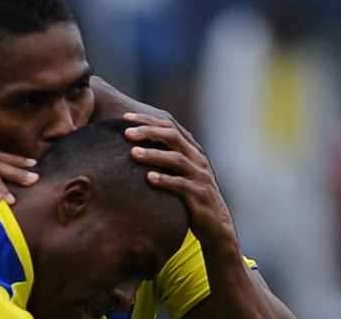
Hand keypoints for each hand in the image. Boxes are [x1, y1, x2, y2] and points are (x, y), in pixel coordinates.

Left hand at [122, 113, 236, 245]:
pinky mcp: (199, 195)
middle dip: (149, 132)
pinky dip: (165, 180)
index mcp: (191, 150)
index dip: (147, 120)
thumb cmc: (189, 195)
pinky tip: (149, 178)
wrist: (215, 224)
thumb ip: (162, 158)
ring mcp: (199, 176)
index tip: (125, 118)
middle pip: (172, 137)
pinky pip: (181, 185)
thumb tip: (129, 146)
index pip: (168, 126)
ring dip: (153, 155)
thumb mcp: (178, 172)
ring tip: (133, 153)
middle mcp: (197, 159)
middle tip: (127, 133)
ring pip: (176, 159)